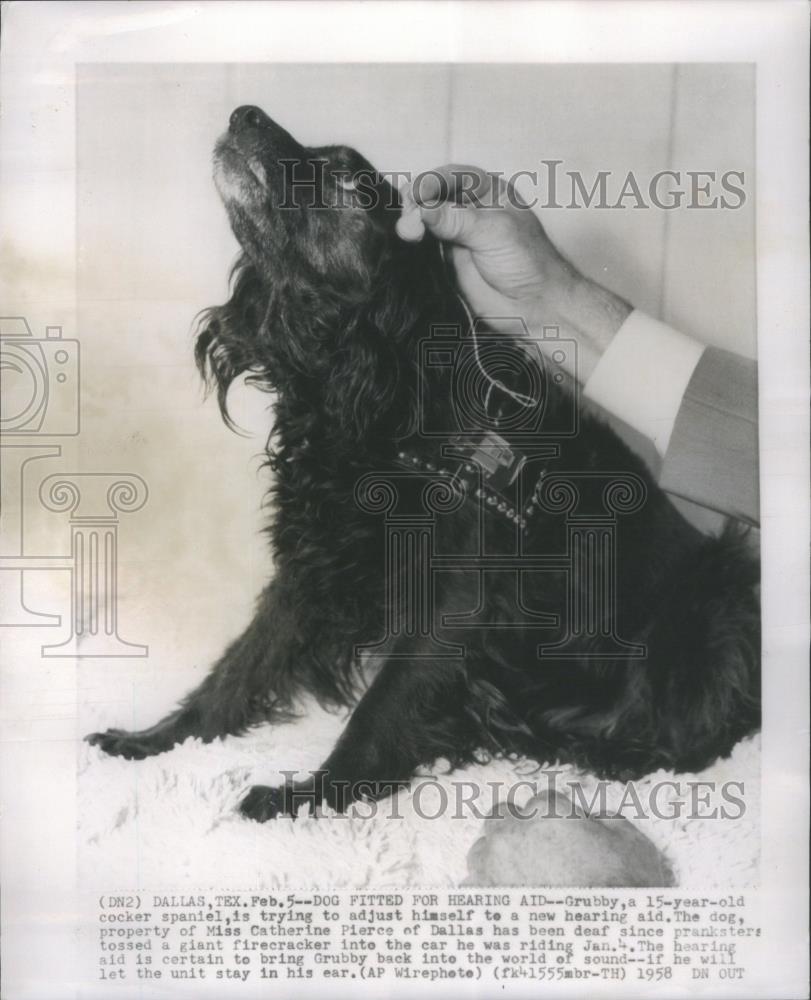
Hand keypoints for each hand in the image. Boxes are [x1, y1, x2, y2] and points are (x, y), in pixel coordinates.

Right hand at [398, 165, 631, 383]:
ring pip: (423, 221)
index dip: (430, 183)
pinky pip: (423, 247)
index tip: (415, 196)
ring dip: (411, 225)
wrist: (534, 306)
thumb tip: (421, 209)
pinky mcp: (446, 260)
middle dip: (416, 204)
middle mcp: (468, 208)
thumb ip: (456, 220)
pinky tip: (407, 245)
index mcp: (487, 190)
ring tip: (407, 235)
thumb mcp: (493, 232)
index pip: (450, 177)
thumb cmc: (527, 262)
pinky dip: (412, 245)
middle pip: (431, 196)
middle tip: (409, 222)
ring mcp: (455, 234)